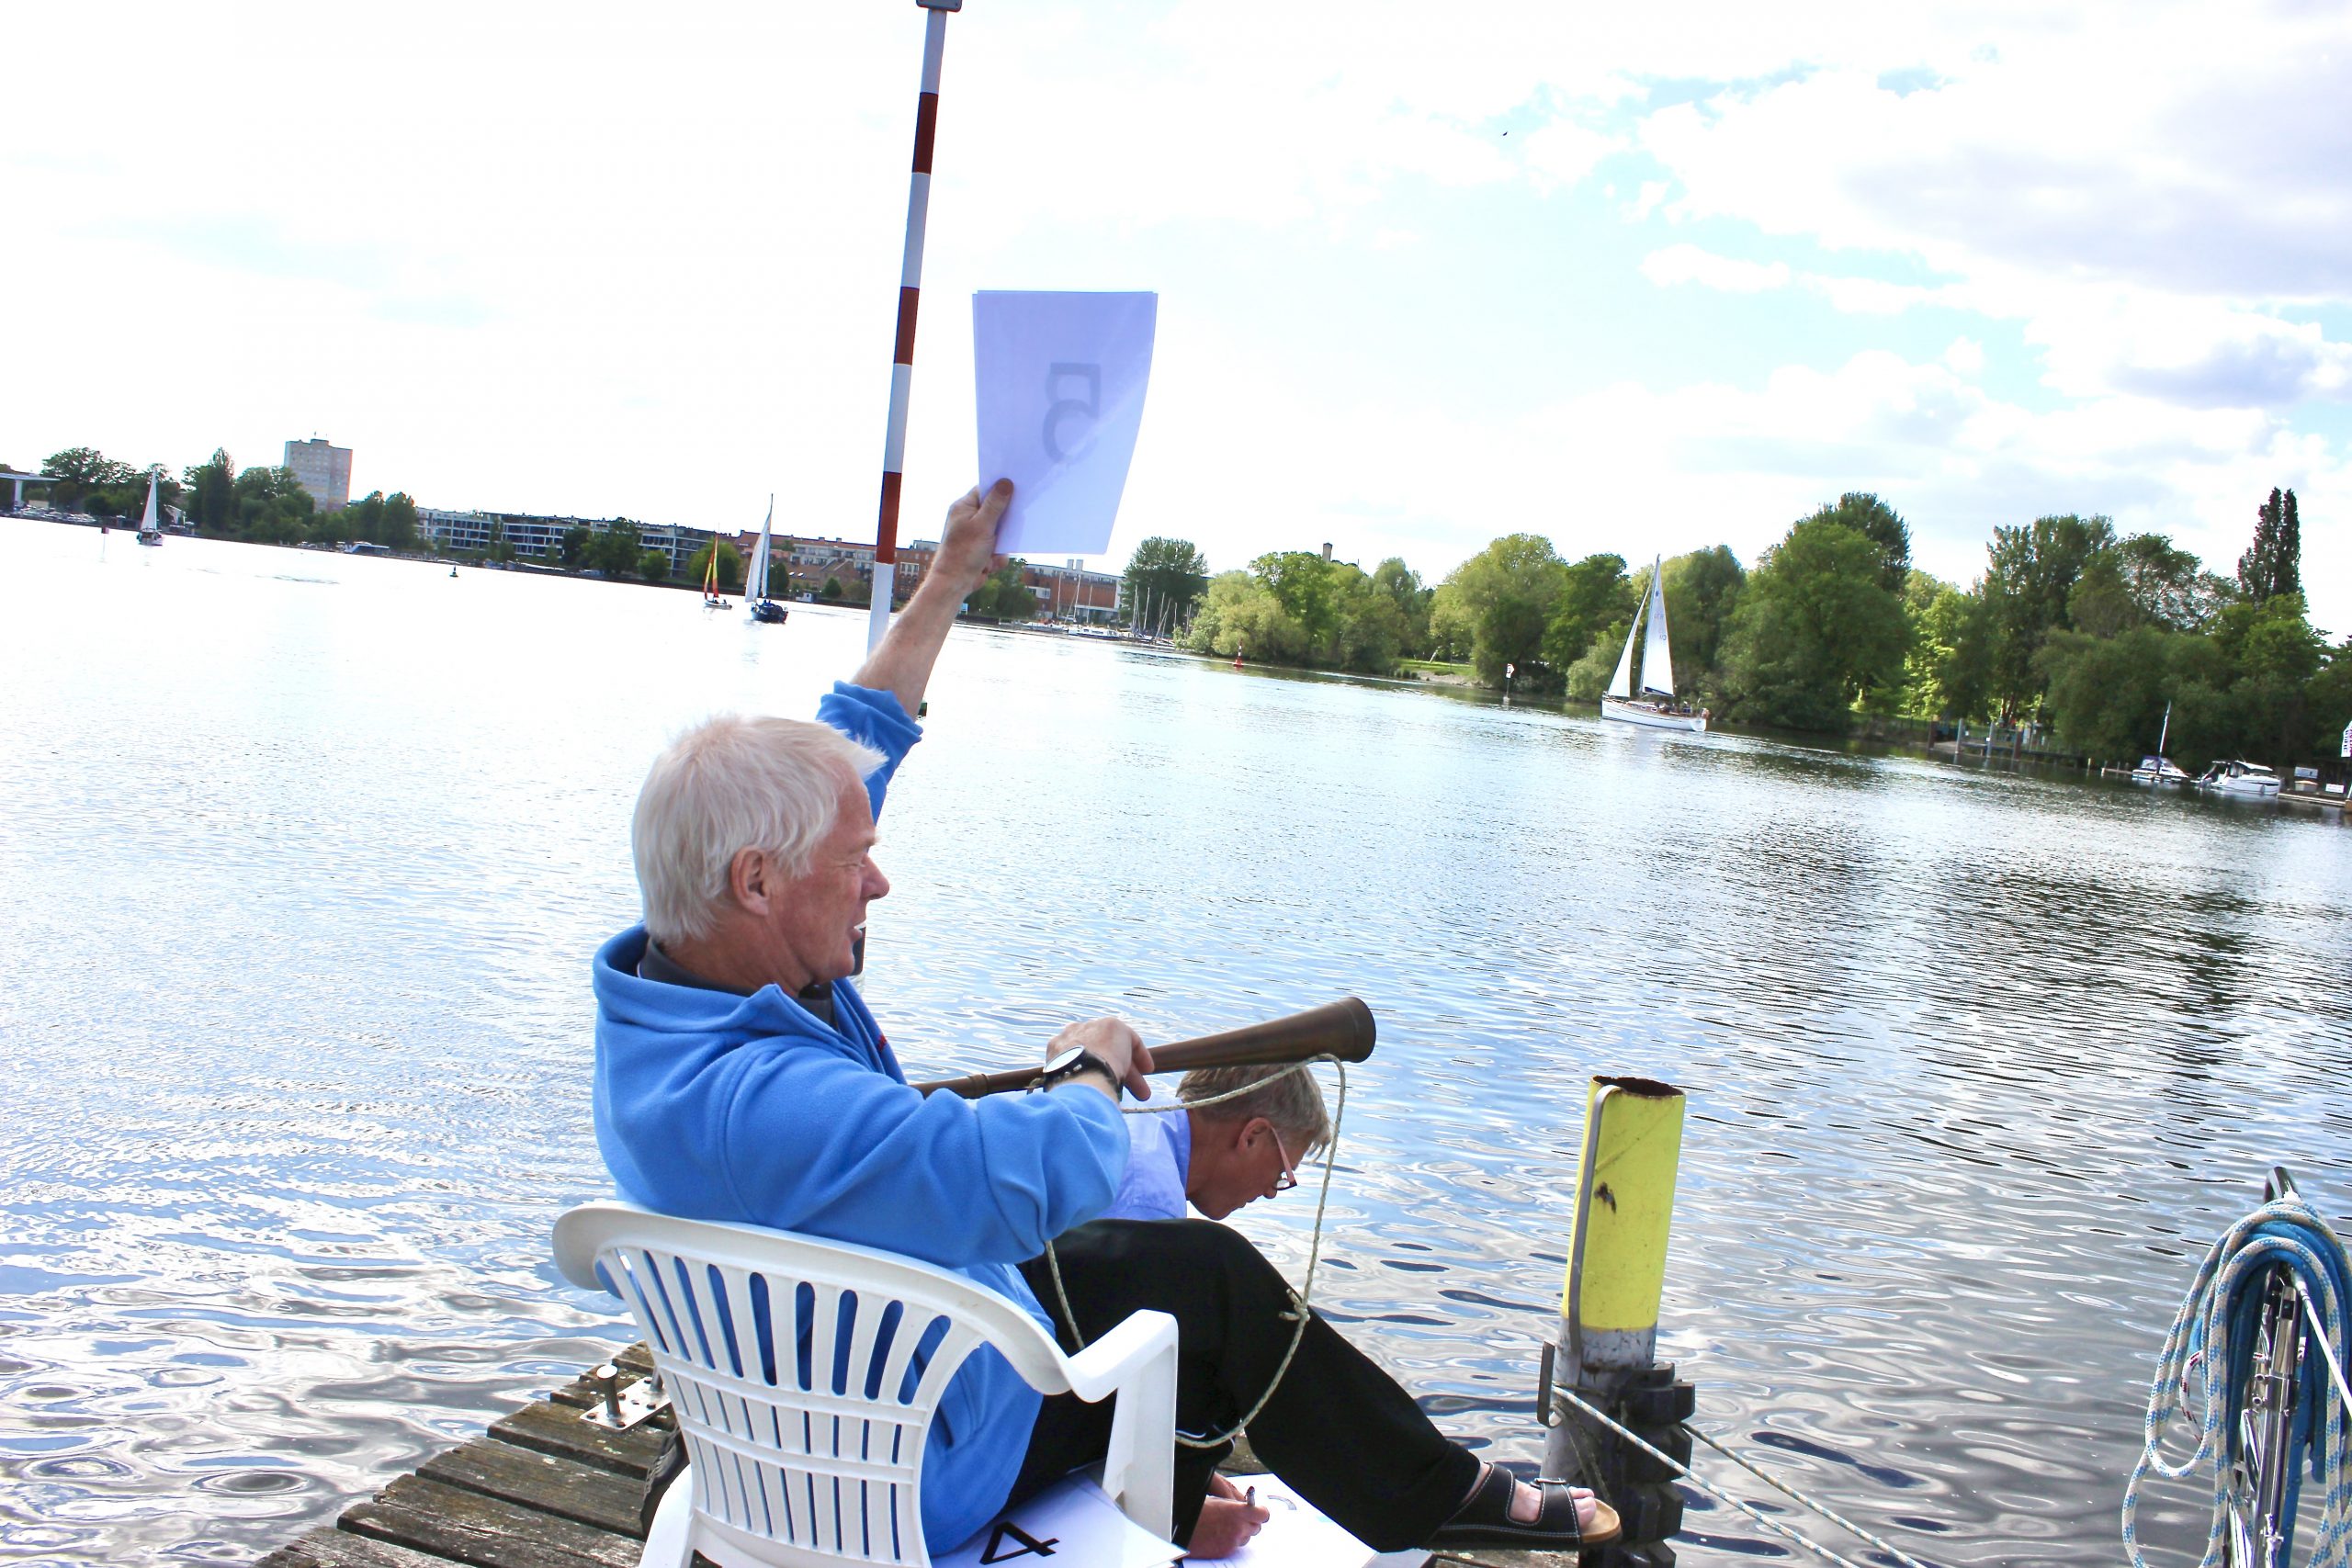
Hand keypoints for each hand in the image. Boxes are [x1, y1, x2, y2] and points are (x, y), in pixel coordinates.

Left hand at [934, 480, 1011, 597]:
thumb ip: (995, 504)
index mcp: (964, 507)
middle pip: (996, 511)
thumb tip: (1006, 482)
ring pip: (1000, 532)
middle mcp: (968, 518)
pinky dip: (996, 557)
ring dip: (1000, 545)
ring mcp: (975, 534)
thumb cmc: (963, 553)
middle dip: (1004, 523)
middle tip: (1010, 525)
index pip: (985, 490)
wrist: (954, 584)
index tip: (1017, 488)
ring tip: (991, 554)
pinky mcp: (981, 549)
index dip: (1000, 488)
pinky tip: (988, 564)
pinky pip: (999, 548)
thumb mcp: (983, 525)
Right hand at [1042, 1016, 1152, 1100]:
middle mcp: (1071, 1033)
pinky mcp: (1111, 1025)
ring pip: (1114, 1049)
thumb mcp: (1064, 1087)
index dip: (1093, 1072)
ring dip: (1129, 1072)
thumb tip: (1079, 1106)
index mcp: (1056, 1048)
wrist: (1079, 1072)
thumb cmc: (1069, 1089)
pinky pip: (1129, 1039)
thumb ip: (1073, 1086)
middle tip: (1125, 1092)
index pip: (1077, 1057)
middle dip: (1113, 1073)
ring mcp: (1091, 1027)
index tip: (1104, 1087)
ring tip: (1143, 1093)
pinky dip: (1139, 1054)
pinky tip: (1147, 1069)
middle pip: (1098, 1052)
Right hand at [1187, 1476, 1269, 1558]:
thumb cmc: (1199, 1512)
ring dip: (1240, 1533)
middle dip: (1250, 1523)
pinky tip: (1219, 1535)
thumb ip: (1237, 1506)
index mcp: (1238, 1512)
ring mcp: (1233, 1541)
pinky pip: (1236, 1547)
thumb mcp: (1220, 1502)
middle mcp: (1238, 1528)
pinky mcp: (1227, 1552)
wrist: (1183, 1529)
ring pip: (1246, 1538)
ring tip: (1224, 1527)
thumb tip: (1247, 1508)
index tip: (1257, 1511)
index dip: (1260, 1513)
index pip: (1263, 1514)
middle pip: (1256, 1527)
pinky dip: (1231, 1542)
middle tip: (1239, 1519)